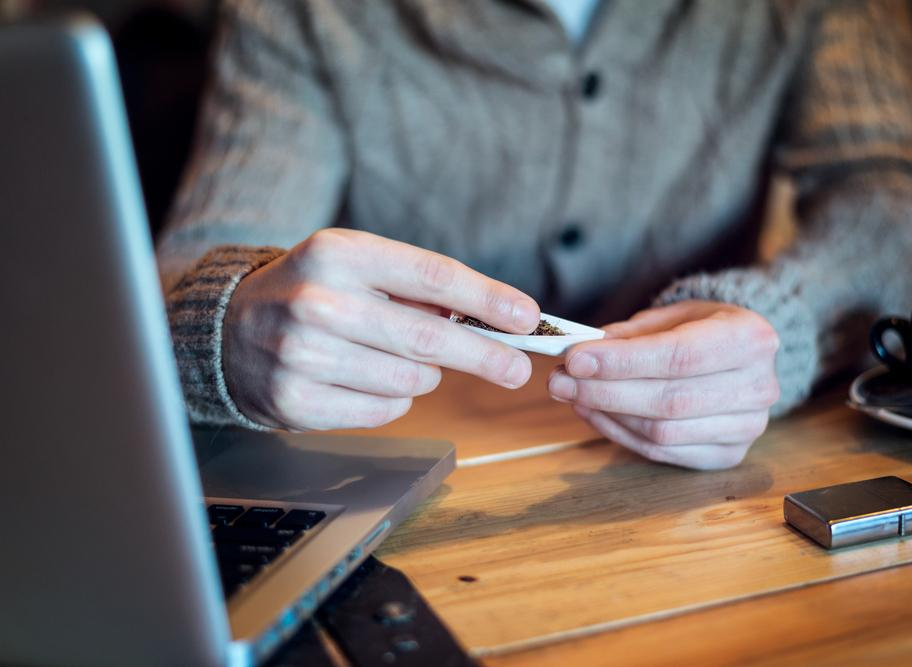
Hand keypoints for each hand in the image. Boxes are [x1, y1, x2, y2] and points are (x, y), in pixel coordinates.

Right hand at [223, 229, 539, 429]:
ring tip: (402, 358)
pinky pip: (383, 410)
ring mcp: (302, 355)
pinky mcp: (296, 402)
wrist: (231, 329)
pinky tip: (370, 379)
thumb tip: (497, 319)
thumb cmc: (314, 292)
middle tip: (517, 368)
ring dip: (426, 374)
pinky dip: (395, 398)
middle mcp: (317, 301)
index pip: (432, 276)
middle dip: (485, 355)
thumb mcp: (357, 265)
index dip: (487, 299)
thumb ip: (418, 287)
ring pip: (411, 380)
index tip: (527, 318)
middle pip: (429, 338)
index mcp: (339, 253)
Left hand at [548, 301, 779, 469]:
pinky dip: (622, 434)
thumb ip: (629, 335)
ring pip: (663, 431)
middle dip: (605, 391)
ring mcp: (748, 426)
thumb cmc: (702, 329)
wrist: (741, 354)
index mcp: (751, 337)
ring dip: (608, 415)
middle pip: (669, 399)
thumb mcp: (671, 315)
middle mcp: (759, 386)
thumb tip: (580, 355)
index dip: (623, 362)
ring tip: (572, 395)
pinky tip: (595, 414)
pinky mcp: (728, 454)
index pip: (679, 356)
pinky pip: (664, 452)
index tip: (575, 360)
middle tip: (559, 381)